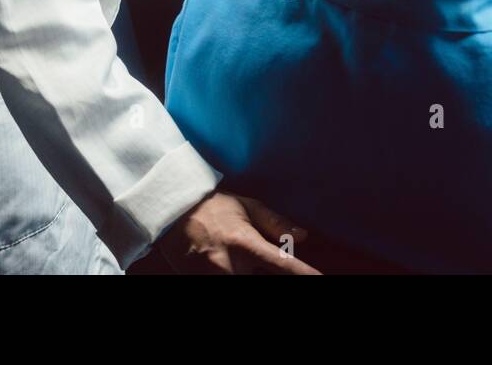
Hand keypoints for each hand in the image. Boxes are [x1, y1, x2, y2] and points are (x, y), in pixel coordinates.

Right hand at [158, 191, 319, 273]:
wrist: (171, 213)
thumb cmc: (214, 207)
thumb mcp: (248, 207)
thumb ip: (276, 223)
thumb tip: (303, 236)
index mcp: (244, 243)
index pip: (283, 265)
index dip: (304, 274)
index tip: (320, 279)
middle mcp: (228, 266)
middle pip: (263, 281)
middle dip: (267, 272)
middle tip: (259, 257)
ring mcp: (211, 278)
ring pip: (244, 282)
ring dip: (252, 273)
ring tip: (246, 260)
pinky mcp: (196, 283)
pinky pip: (225, 284)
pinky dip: (238, 275)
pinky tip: (236, 266)